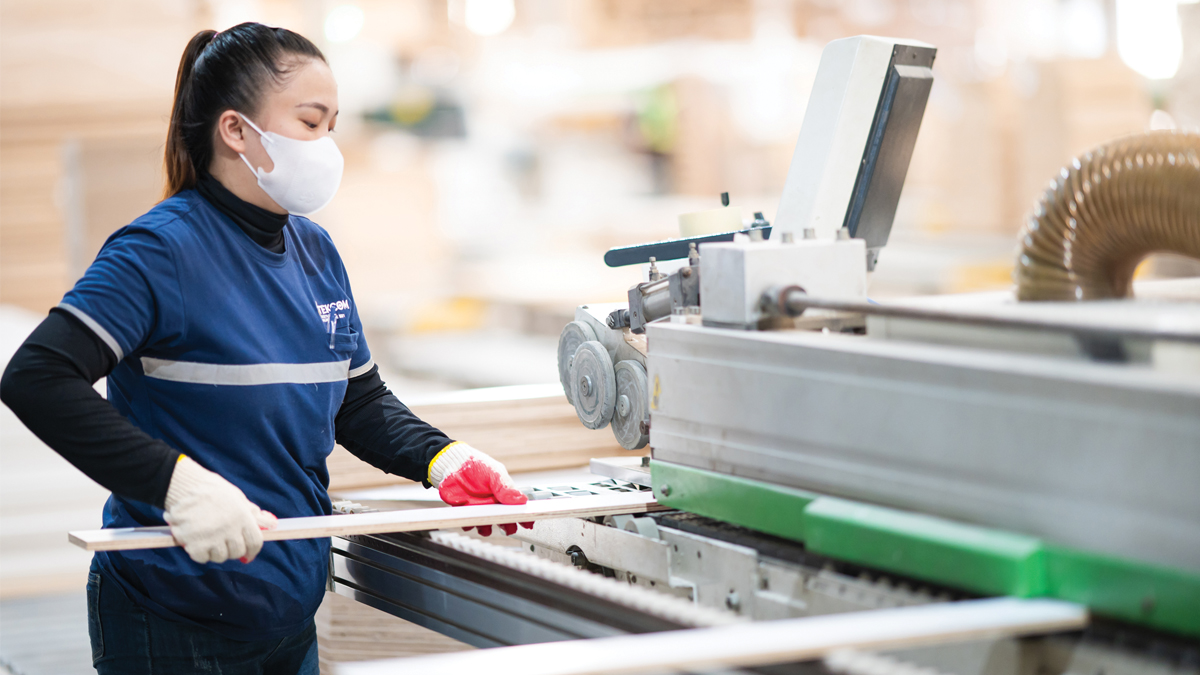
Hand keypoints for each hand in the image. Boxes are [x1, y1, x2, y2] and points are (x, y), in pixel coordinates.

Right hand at [163, 456, 277, 563]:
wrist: (183, 486)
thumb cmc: (212, 491)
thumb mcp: (236, 497)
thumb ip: (252, 513)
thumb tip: (272, 524)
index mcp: (243, 517)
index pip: (255, 542)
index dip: (252, 551)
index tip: (247, 555)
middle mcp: (230, 529)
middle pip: (237, 552)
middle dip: (231, 549)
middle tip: (221, 540)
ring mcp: (213, 538)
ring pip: (220, 557)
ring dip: (214, 551)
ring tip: (207, 536)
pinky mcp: (195, 545)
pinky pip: (202, 558)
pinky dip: (199, 552)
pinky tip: (195, 540)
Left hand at [428, 443, 532, 535]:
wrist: (450, 463)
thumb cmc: (474, 464)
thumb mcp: (494, 473)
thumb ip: (506, 488)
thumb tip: (521, 499)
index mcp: (503, 492)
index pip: (516, 507)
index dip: (522, 516)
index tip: (527, 524)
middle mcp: (492, 502)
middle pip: (503, 520)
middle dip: (507, 526)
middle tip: (507, 527)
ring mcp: (479, 507)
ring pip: (487, 525)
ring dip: (487, 528)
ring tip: (485, 525)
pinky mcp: (465, 511)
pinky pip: (469, 523)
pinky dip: (470, 524)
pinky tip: (469, 520)